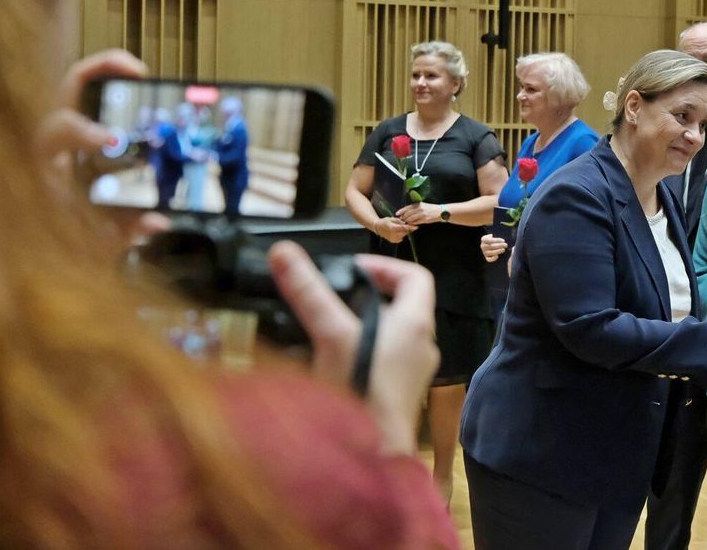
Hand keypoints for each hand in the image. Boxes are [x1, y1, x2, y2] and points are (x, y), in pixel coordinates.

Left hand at [38, 50, 169, 246]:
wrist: (51, 239)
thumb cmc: (69, 237)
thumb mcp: (96, 240)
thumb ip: (125, 232)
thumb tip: (158, 222)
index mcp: (49, 162)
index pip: (61, 131)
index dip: (87, 131)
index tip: (115, 140)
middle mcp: (55, 138)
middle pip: (70, 86)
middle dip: (103, 70)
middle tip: (141, 75)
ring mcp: (69, 129)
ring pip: (81, 82)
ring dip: (113, 70)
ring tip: (144, 75)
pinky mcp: (83, 128)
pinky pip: (96, 94)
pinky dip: (118, 83)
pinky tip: (146, 88)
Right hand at [268, 241, 438, 454]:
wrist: (375, 457)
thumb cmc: (363, 391)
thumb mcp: (332, 334)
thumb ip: (309, 293)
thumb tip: (284, 251)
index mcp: (416, 323)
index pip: (417, 278)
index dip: (387, 266)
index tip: (355, 269)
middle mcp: (423, 346)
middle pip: (404, 307)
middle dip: (370, 297)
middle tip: (337, 297)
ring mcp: (413, 374)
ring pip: (394, 337)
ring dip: (365, 327)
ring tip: (330, 328)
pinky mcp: (399, 397)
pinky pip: (386, 363)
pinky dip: (363, 354)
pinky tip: (333, 364)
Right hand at [374, 216, 415, 243]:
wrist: (377, 227)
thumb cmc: (384, 221)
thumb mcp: (391, 219)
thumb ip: (399, 221)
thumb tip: (406, 223)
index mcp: (393, 228)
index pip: (404, 228)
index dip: (411, 227)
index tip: (416, 227)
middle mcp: (393, 235)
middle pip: (405, 232)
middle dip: (407, 229)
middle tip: (407, 225)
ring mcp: (393, 239)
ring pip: (403, 235)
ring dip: (404, 232)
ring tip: (399, 228)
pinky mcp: (393, 241)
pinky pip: (401, 238)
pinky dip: (401, 235)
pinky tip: (397, 232)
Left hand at [396, 202, 441, 225]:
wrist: (440, 211)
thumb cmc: (431, 209)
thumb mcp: (423, 205)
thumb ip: (416, 208)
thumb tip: (408, 212)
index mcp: (418, 204)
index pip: (407, 207)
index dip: (401, 211)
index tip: (396, 214)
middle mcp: (419, 208)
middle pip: (408, 214)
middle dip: (403, 218)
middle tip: (400, 220)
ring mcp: (422, 214)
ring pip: (411, 218)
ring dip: (407, 221)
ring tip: (405, 223)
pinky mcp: (425, 219)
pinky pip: (416, 222)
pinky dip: (412, 224)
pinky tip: (411, 225)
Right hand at [480, 233, 507, 261]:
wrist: (495, 244)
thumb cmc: (497, 239)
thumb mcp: (496, 235)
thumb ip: (498, 234)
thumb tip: (500, 237)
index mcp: (484, 239)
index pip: (488, 240)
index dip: (496, 240)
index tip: (503, 240)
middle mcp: (483, 246)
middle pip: (490, 246)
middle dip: (499, 246)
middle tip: (506, 245)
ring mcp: (484, 252)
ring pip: (490, 253)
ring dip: (497, 251)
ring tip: (504, 249)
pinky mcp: (487, 258)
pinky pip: (489, 259)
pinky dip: (493, 258)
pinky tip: (497, 256)